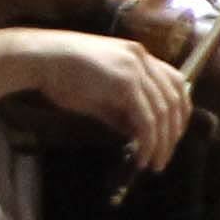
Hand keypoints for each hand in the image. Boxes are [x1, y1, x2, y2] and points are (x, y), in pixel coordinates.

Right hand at [0, 27, 190, 171]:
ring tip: (154, 163)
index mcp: (140, 55)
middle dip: (173, 134)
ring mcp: (135, 69)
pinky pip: (147, 120)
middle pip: (175, 100)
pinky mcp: (125, 84)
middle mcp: (143, 59)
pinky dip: (148, 142)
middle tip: (164, 157)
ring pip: (163, 113)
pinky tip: (141, 157)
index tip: (174, 136)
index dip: (181, 112)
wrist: (39, 58)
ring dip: (162, 143)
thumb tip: (139, 134)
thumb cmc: (63, 74)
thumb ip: (123, 110)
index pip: (176, 83)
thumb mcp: (101, 93)